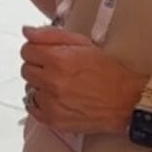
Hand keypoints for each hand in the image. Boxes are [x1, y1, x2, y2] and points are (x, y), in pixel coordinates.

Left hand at [20, 26, 146, 136]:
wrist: (125, 101)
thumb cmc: (108, 72)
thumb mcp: (83, 44)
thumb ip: (51, 35)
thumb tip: (27, 31)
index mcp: (58, 59)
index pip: (27, 50)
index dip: (35, 49)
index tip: (43, 53)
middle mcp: (52, 81)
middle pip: (26, 69)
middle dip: (37, 66)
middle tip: (53, 68)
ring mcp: (51, 103)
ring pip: (29, 88)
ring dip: (39, 85)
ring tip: (58, 85)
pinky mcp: (53, 120)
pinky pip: (32, 108)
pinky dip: (40, 102)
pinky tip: (54, 98)